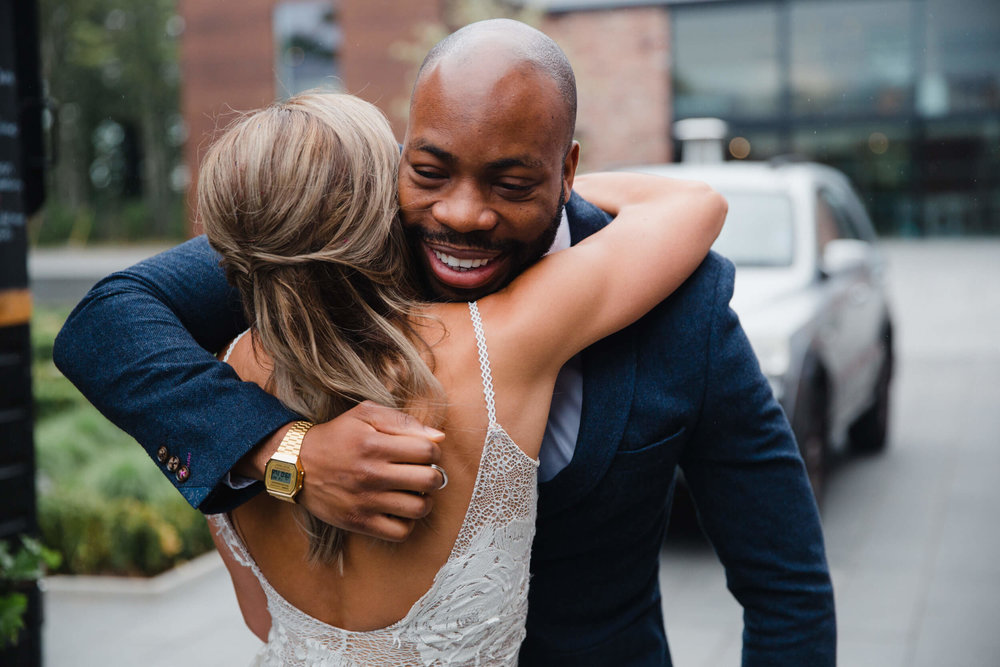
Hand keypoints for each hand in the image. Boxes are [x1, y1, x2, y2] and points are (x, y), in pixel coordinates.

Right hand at [244, 402, 445, 540]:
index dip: (433, 450)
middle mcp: (371, 474)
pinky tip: (399, 509)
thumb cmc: (337, 436)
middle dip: (433, 475)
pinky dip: (406, 522)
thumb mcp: (365, 415)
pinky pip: (400, 532)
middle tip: (423, 473)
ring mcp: (365, 501)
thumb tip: (438, 436)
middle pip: (429, 480)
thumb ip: (402, 421)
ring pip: (419, 508)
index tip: (425, 453)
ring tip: (413, 492)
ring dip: (424, 500)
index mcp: (374, 444)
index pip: (428, 451)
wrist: (296, 463)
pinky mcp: (358, 522)